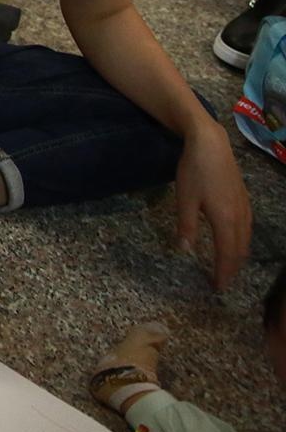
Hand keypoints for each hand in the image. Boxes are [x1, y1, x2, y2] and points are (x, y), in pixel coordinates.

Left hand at [175, 122, 249, 287]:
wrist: (211, 144)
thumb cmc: (194, 171)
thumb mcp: (185, 200)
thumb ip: (186, 227)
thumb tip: (185, 251)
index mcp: (226, 220)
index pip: (227, 255)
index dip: (223, 273)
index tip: (218, 288)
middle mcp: (240, 217)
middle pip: (239, 250)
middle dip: (232, 269)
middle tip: (223, 282)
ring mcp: (244, 207)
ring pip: (245, 240)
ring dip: (238, 256)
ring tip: (229, 267)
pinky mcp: (244, 199)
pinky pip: (247, 228)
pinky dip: (242, 242)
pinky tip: (236, 241)